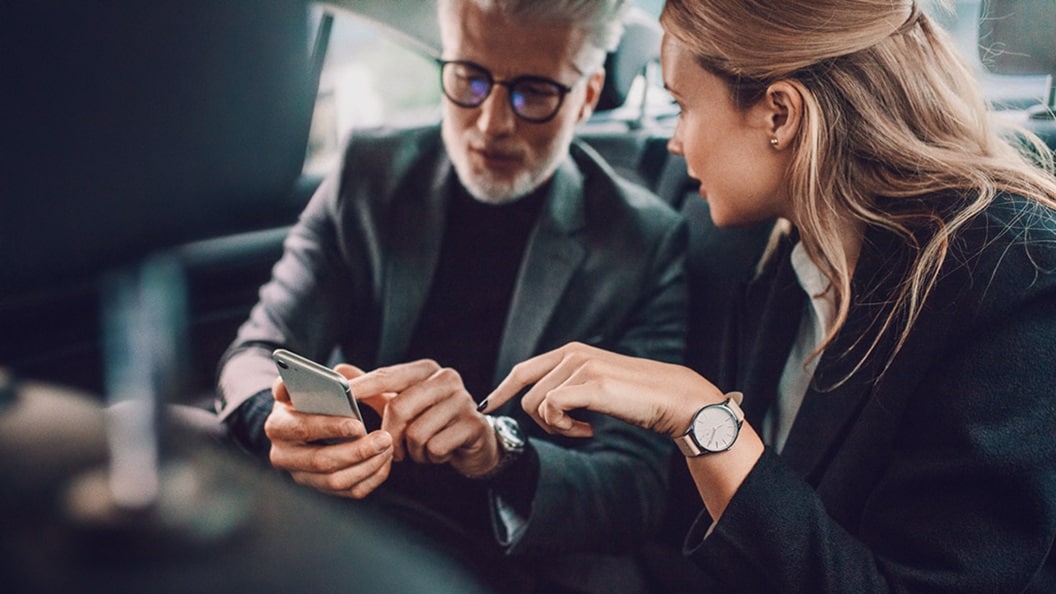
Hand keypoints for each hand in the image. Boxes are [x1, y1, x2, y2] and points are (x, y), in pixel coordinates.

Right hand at [265, 367, 393, 498]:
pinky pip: (350, 491)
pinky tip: (385, 461)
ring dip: (367, 466)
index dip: (330, 428)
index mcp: (277, 426)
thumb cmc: (308, 399)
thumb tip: (331, 374)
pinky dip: (371, 477)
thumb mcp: (303, 383)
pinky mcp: (321, 488)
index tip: (358, 424)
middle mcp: (283, 456)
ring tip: (388, 447)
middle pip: (321, 462)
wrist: (301, 421)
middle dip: (356, 451)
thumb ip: (310, 375)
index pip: (302, 429)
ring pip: (336, 481)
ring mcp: (302, 476)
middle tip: (384, 439)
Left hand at [347, 359, 499, 477]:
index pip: (386, 376)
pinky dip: (431, 457)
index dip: (362, 387)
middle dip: (390, 434)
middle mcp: (446, 379)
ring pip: (416, 432)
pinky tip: (438, 453)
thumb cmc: (433, 421)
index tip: (342, 395)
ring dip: (413, 450)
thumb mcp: (403, 401)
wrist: (475, 441)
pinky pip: (436, 447)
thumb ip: (374, 388)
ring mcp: (463, 401)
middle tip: (393, 448)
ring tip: (421, 449)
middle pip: (399, 407)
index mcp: (425, 369)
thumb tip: (340, 371)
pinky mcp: (474, 424)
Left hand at [481, 342, 723, 438]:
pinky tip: (590, 431)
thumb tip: (542, 404)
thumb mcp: (597, 386)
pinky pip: (552, 410)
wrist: (672, 398)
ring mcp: (581, 367)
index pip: (523, 369)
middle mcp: (573, 354)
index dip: (502, 389)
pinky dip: (566, 429)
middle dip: (542, 422)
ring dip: (558, 428)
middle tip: (572, 432)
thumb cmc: (637, 397)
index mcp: (572, 352)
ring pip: (538, 405)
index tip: (488, 406)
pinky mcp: (591, 384)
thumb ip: (571, 387)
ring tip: (585, 430)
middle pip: (526, 394)